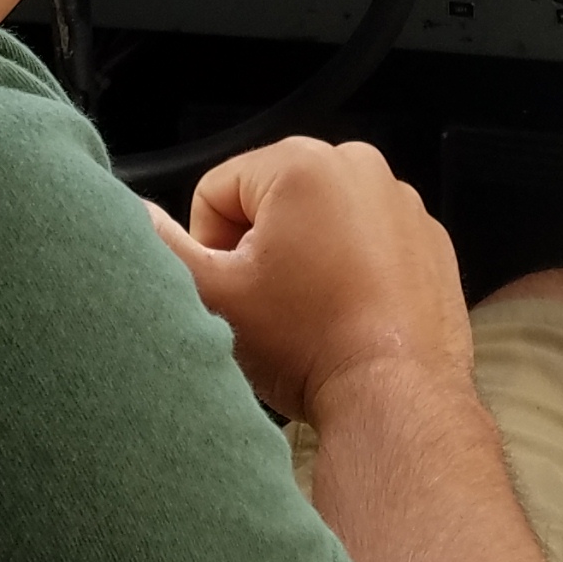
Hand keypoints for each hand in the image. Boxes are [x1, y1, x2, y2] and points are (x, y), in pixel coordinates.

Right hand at [147, 137, 471, 425]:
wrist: (395, 397)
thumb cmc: (309, 344)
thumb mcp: (215, 296)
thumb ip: (163, 246)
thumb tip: (134, 213)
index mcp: (303, 164)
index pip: (216, 190)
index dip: (210, 248)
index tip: (236, 292)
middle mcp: (359, 167)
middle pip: (269, 200)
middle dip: (258, 250)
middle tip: (272, 308)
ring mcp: (401, 202)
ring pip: (319, 221)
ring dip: (304, 259)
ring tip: (312, 315)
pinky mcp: (428, 239)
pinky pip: (367, 241)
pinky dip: (352, 270)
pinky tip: (348, 315)